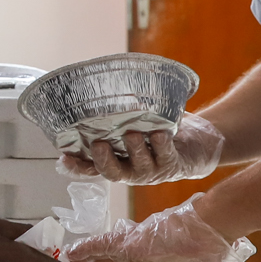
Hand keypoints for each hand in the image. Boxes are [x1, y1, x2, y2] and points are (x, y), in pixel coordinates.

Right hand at [59, 111, 224, 184]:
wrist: (196, 144)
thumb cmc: (157, 130)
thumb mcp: (135, 123)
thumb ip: (117, 116)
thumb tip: (95, 87)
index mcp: (118, 161)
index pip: (92, 167)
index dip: (77, 166)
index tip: (64, 157)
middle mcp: (131, 171)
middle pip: (112, 173)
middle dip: (104, 160)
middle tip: (98, 145)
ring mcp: (152, 172)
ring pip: (140, 167)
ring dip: (135, 150)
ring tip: (133, 134)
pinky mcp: (173, 166)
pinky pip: (166, 157)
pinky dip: (161, 145)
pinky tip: (159, 133)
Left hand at [67, 195, 255, 261]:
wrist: (213, 228)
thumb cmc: (208, 249)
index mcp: (158, 259)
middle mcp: (143, 251)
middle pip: (113, 260)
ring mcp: (134, 246)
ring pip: (104, 252)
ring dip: (86, 258)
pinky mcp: (129, 242)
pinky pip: (102, 245)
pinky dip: (86, 250)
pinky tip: (71, 254)